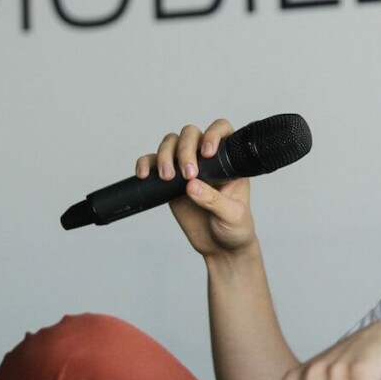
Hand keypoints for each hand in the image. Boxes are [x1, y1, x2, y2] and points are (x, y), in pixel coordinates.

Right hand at [135, 119, 255, 256]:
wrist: (220, 248)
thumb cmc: (235, 228)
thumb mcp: (232, 215)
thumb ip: (214, 200)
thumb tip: (192, 186)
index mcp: (228, 162)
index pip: (222, 131)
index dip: (213, 134)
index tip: (207, 153)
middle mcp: (207, 160)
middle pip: (190, 134)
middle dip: (185, 150)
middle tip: (188, 174)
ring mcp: (186, 168)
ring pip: (171, 144)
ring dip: (165, 155)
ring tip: (167, 177)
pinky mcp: (169, 182)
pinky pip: (153, 163)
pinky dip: (146, 164)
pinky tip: (145, 175)